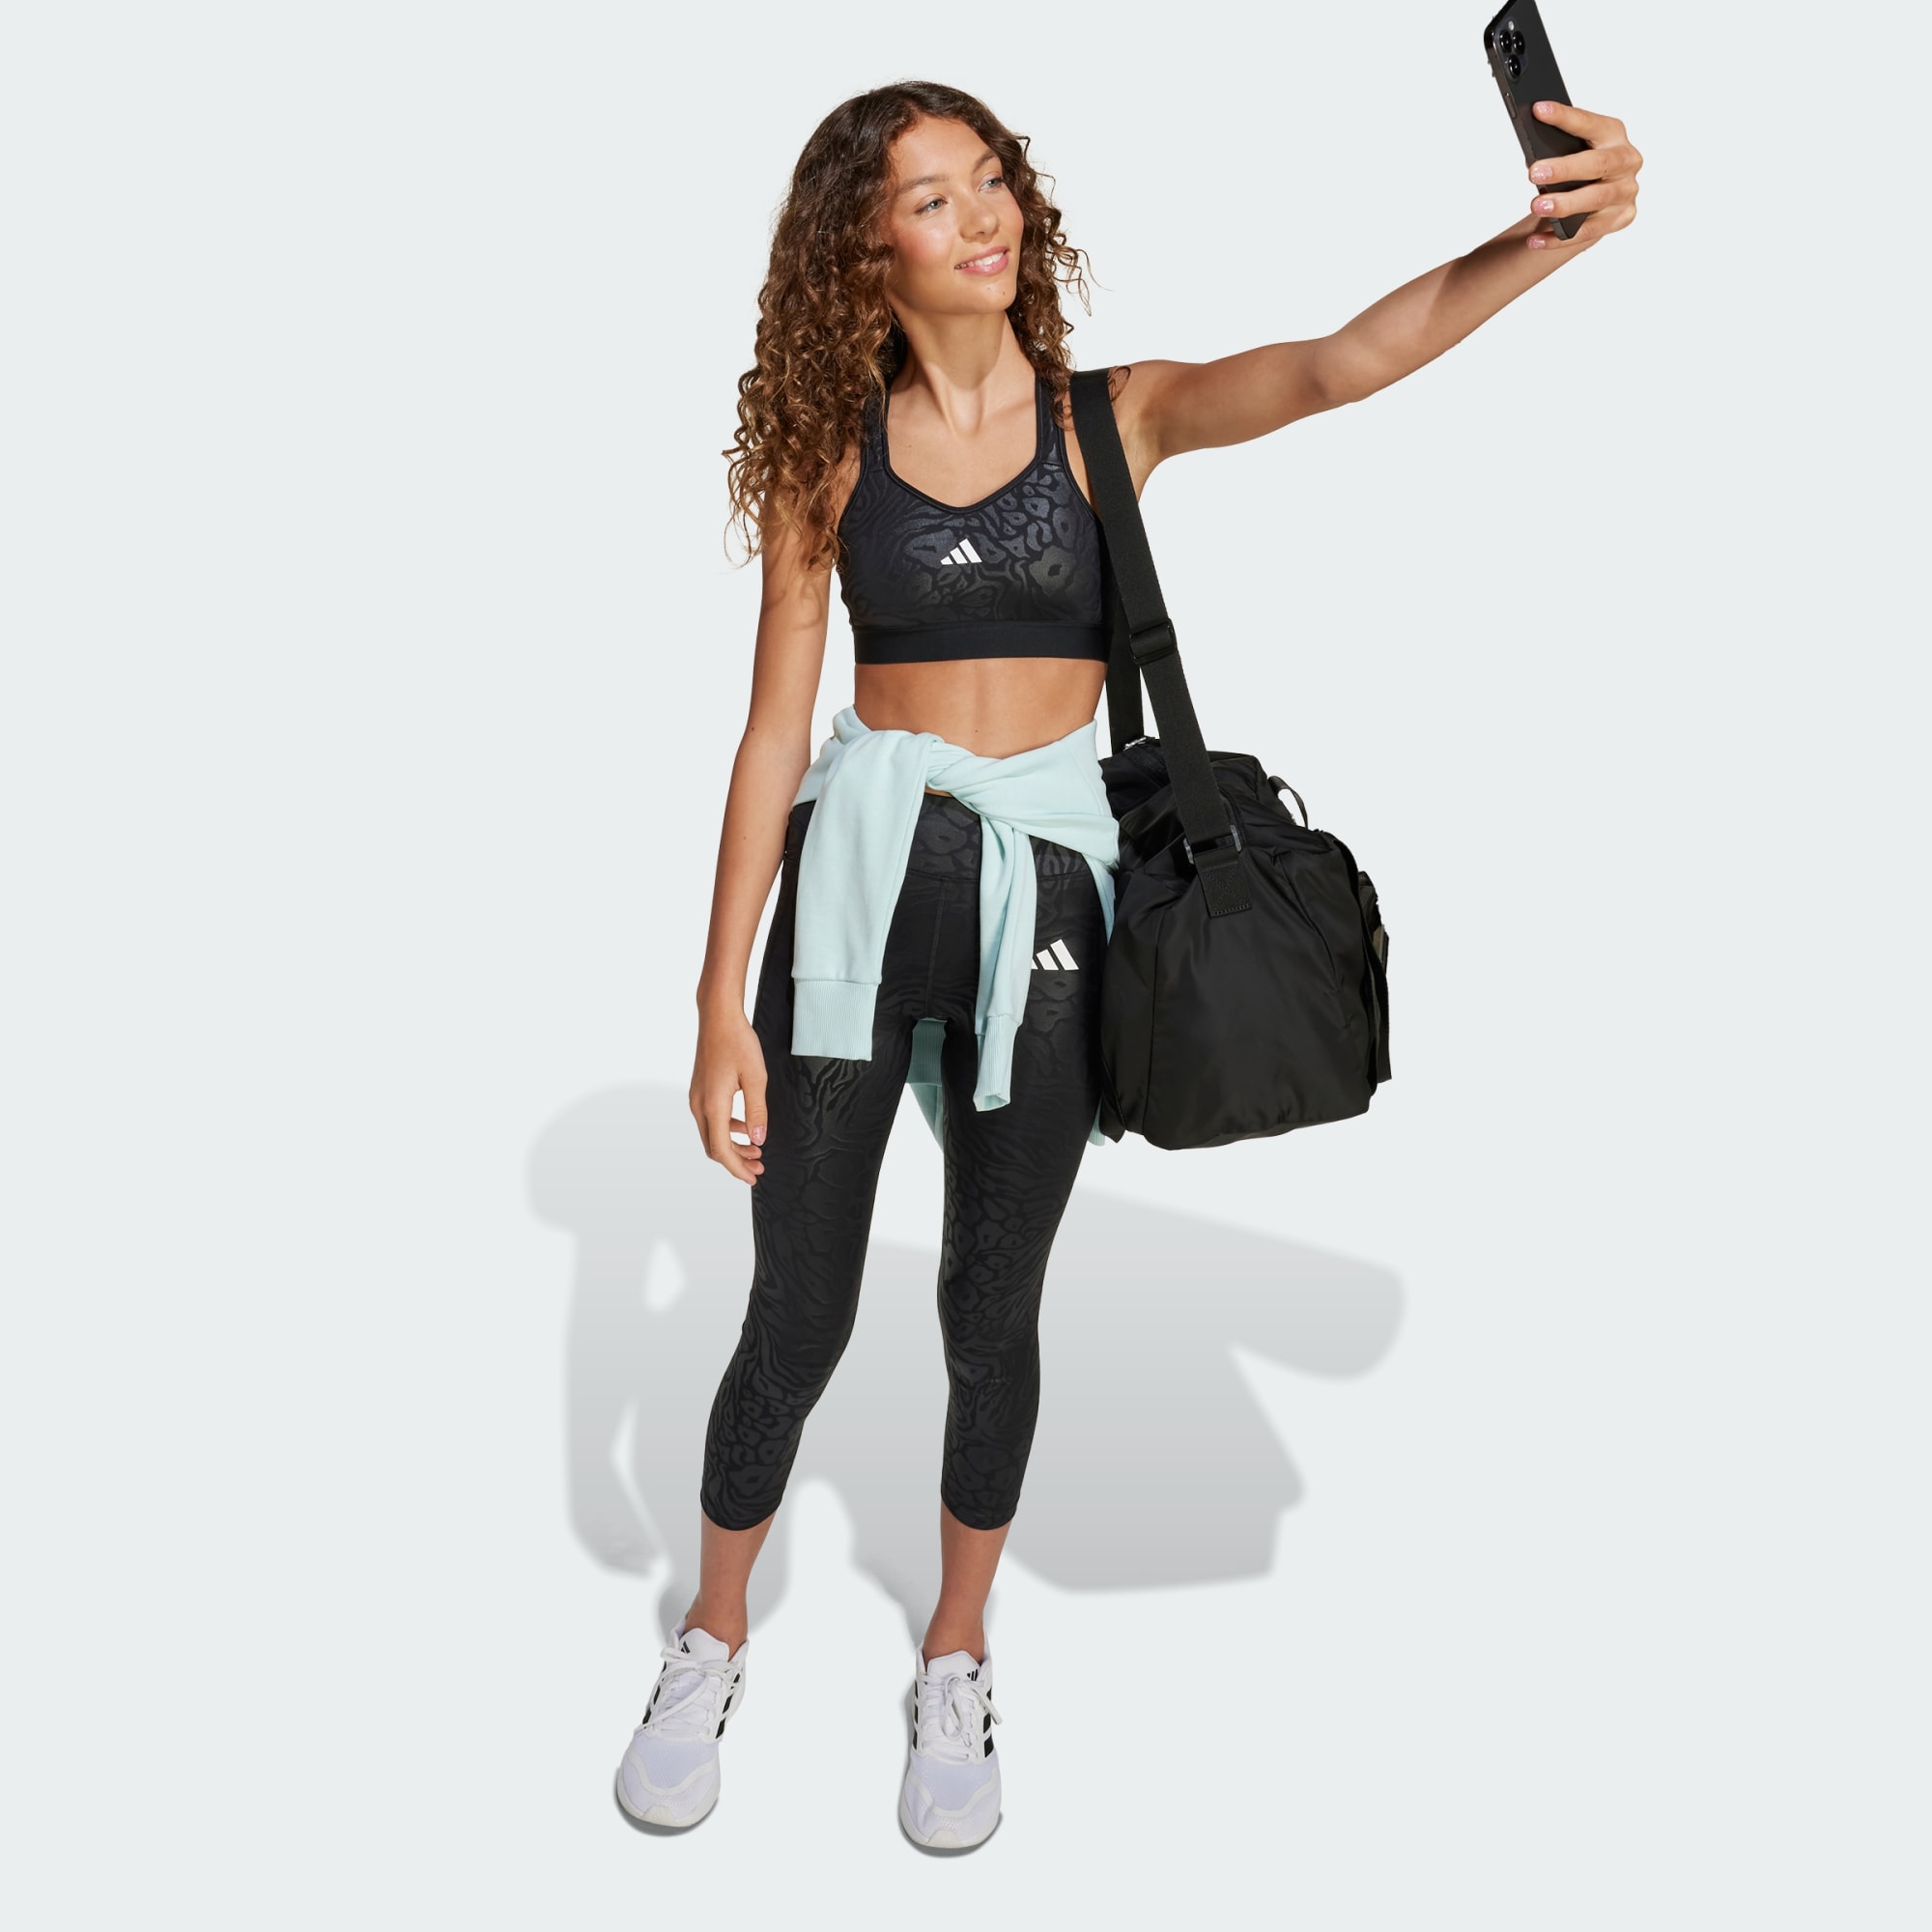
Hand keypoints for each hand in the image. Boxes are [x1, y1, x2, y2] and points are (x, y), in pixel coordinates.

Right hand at [690, 1009, 767, 1183]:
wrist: (718, 1017)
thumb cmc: (738, 1042)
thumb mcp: (756, 1078)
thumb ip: (757, 1111)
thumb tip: (758, 1140)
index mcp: (712, 1105)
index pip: (722, 1150)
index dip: (737, 1168)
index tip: (753, 1177)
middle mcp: (699, 1105)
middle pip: (714, 1147)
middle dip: (736, 1161)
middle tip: (759, 1167)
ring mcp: (697, 1097)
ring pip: (712, 1134)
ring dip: (733, 1146)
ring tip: (756, 1150)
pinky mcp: (700, 1090)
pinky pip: (711, 1120)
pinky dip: (728, 1130)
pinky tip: (745, 1127)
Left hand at [1523, 100, 1642, 250]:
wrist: (1600, 200)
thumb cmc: (1581, 168)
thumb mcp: (1574, 151)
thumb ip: (1559, 148)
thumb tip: (1531, 155)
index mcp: (1614, 135)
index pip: (1589, 123)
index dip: (1564, 117)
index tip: (1539, 110)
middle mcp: (1627, 161)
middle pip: (1598, 165)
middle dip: (1565, 169)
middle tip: (1534, 172)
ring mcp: (1626, 191)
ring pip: (1596, 200)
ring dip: (1564, 204)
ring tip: (1537, 206)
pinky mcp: (1621, 218)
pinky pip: (1588, 232)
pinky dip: (1558, 238)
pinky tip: (1534, 240)